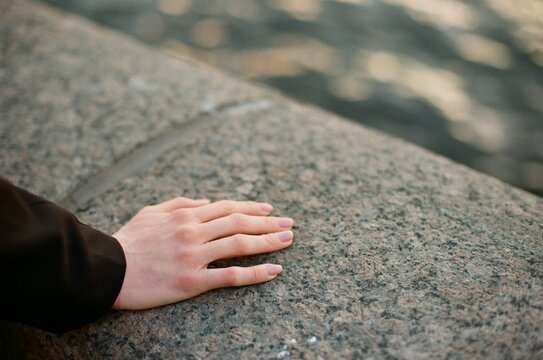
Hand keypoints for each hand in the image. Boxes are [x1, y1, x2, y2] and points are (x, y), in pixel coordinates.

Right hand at [111, 197, 293, 309]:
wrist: (106, 270)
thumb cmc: (128, 240)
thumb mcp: (151, 211)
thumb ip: (180, 203)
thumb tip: (205, 201)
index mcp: (186, 214)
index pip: (227, 207)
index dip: (252, 208)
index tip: (269, 210)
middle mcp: (194, 231)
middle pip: (239, 223)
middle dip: (268, 223)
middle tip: (289, 224)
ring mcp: (194, 256)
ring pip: (240, 245)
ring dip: (268, 242)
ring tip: (288, 240)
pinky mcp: (192, 281)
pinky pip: (230, 276)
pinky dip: (255, 273)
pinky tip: (274, 271)